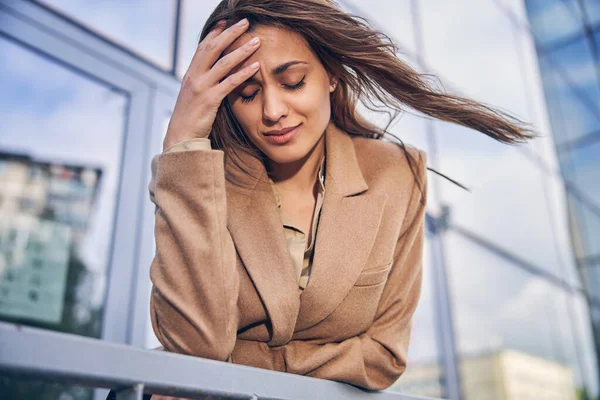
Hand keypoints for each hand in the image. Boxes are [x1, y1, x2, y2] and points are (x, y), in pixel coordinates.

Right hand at [163, 18, 260, 150]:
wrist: (181, 137)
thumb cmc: (190, 118)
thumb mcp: (193, 95)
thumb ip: (203, 81)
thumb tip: (214, 72)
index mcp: (190, 74)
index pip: (203, 47)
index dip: (215, 32)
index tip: (226, 21)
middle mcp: (194, 76)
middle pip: (213, 48)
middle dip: (230, 33)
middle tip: (245, 22)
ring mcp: (201, 87)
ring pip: (224, 63)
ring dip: (242, 50)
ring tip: (257, 41)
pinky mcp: (210, 100)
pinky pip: (230, 83)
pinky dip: (244, 73)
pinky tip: (256, 66)